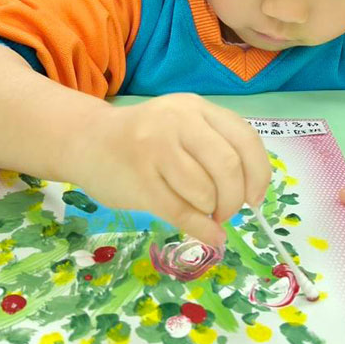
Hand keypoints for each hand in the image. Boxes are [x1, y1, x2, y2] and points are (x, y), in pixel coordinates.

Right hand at [75, 94, 271, 245]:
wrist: (85, 141)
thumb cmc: (143, 139)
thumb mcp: (182, 127)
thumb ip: (217, 148)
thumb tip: (251, 194)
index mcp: (196, 108)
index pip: (245, 140)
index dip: (258, 174)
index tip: (255, 198)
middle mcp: (178, 122)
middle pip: (229, 167)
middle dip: (234, 200)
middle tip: (225, 212)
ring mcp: (156, 149)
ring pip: (205, 192)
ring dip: (212, 212)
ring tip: (202, 211)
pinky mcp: (140, 180)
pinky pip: (182, 212)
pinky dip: (203, 230)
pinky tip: (209, 235)